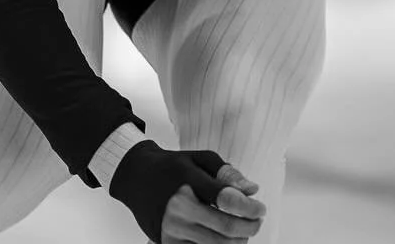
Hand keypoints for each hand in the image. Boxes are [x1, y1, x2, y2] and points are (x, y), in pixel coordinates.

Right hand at [108, 141, 265, 242]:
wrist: (135, 177)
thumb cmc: (170, 168)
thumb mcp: (198, 159)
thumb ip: (227, 173)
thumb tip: (252, 190)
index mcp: (188, 184)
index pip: (229, 201)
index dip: (251, 207)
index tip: (260, 207)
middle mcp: (178, 209)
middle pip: (228, 229)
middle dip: (250, 227)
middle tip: (256, 221)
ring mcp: (172, 230)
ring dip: (238, 240)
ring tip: (242, 230)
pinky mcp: (167, 243)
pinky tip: (223, 237)